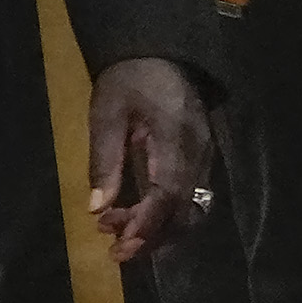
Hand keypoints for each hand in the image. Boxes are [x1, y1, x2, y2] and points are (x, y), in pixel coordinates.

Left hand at [88, 55, 217, 263]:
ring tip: (119, 236)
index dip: (146, 223)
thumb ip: (104, 160)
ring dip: (158, 231)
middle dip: (151, 236)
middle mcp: (199, 154)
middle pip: (185, 211)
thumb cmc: (129, 79)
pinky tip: (138, 220)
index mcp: (177, 139)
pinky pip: (191, 200)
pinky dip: (167, 218)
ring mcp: (205, 158)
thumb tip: (96, 208)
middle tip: (113, 249)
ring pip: (192, 211)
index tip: (120, 244)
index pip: (169, 193)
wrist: (160, 52)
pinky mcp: (201, 161)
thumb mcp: (107, 113)